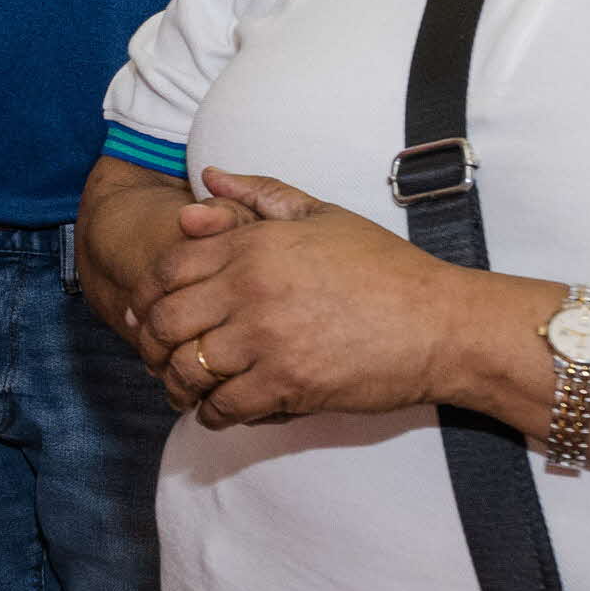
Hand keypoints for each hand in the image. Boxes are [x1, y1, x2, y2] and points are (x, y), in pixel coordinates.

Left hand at [136, 165, 528, 428]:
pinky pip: (224, 405)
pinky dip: (213, 413)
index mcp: (255, 244)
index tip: (148, 313)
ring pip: (188, 367)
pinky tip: (220, 410)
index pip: (168, 267)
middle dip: (154, 343)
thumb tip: (208, 177)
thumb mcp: (323, 215)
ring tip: (185, 389)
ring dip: (178, 384)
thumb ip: (261, 195)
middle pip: (166, 320)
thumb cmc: (385, 268)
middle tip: (161, 356)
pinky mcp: (287, 383)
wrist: (441, 323)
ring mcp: (268, 338)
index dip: (148, 294)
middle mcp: (252, 288)